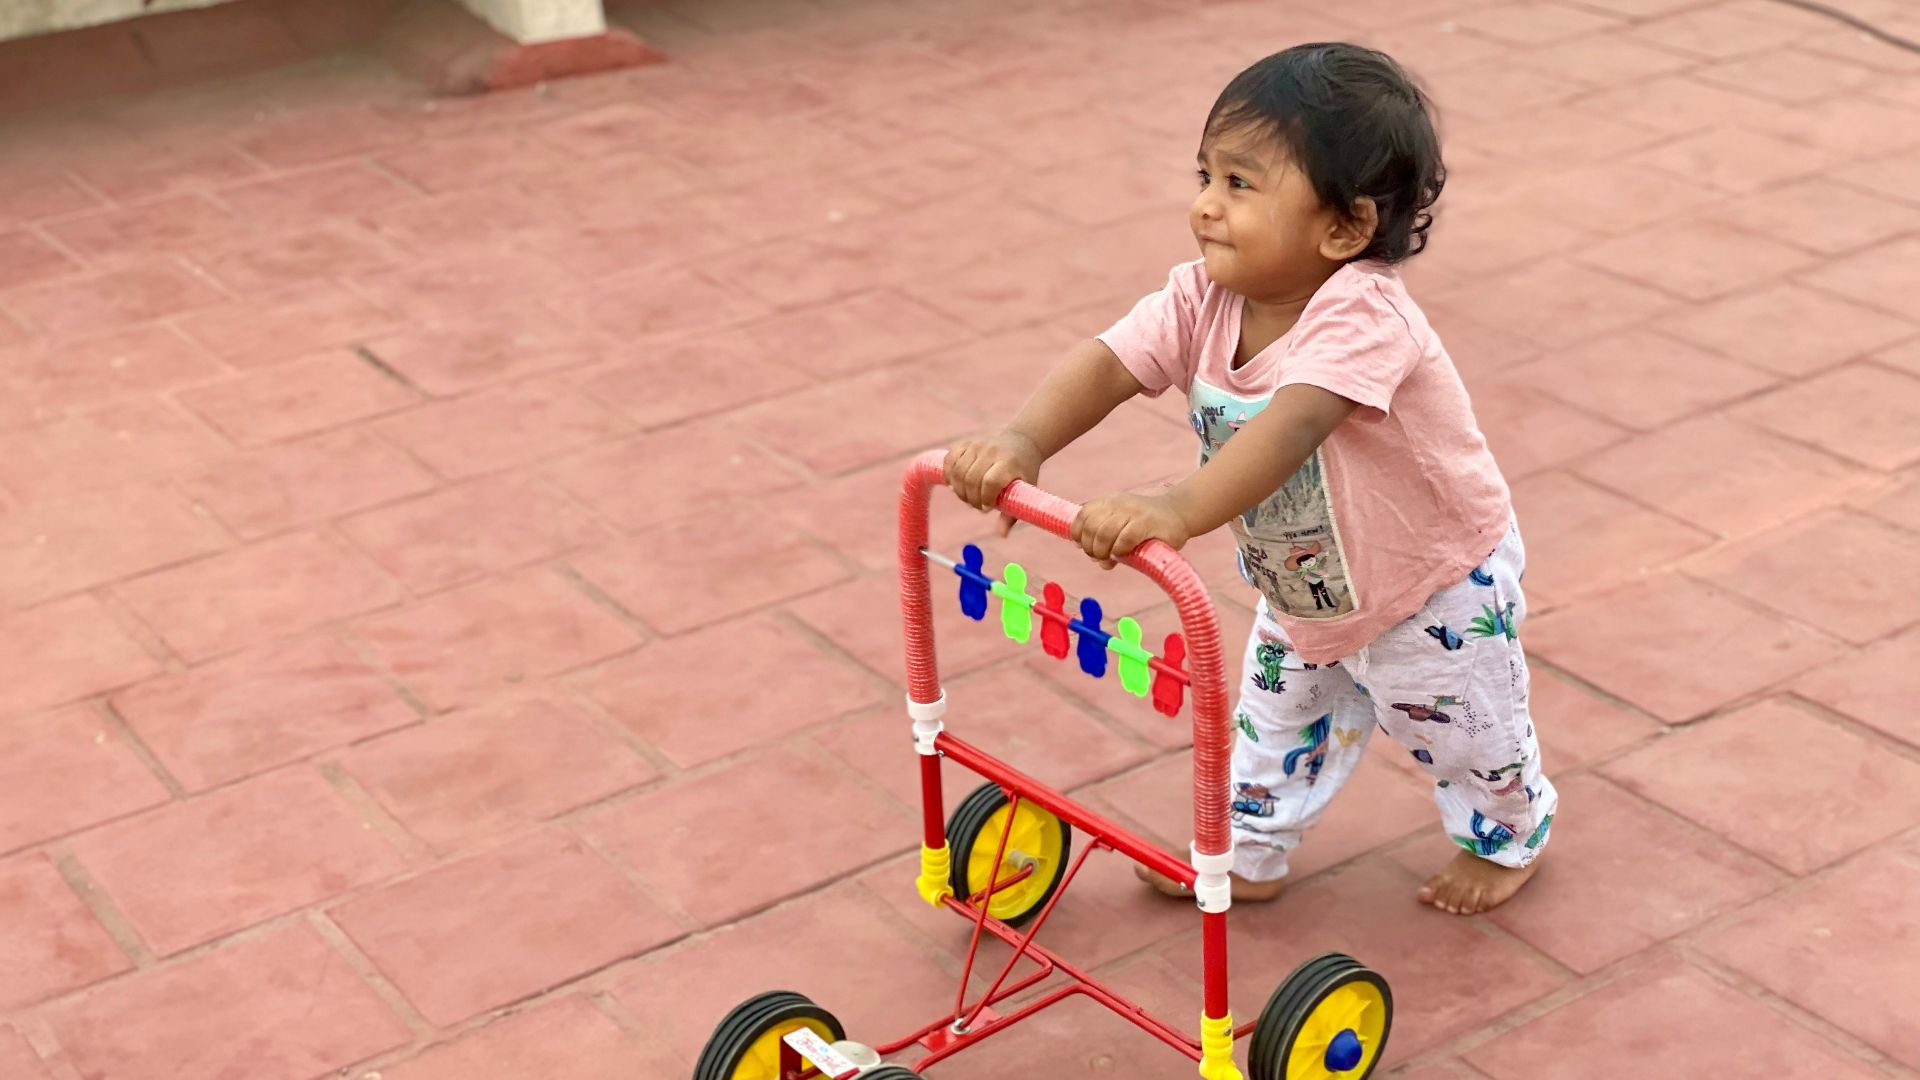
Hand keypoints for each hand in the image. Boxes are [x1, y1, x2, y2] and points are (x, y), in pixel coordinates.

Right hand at [944, 433, 1042, 535]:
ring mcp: (977, 445)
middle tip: (977, 505)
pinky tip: (956, 484)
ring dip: (959, 490)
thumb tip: (1001, 535)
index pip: (990, 481)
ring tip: (968, 496)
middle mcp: (991, 451)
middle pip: (971, 478)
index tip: (988, 507)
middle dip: (971, 498)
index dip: (985, 498)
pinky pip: (949, 460)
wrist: (1021, 442)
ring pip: (957, 471)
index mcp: (1008, 463)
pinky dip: (949, 475)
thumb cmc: (1023, 472)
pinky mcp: (965, 443)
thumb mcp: (1024, 492)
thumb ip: (1011, 515)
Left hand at [1071, 492, 1190, 567]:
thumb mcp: (1123, 526)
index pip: (1083, 515)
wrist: (1179, 514)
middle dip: (1091, 547)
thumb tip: (1094, 558)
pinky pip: (1124, 539)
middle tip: (1099, 558)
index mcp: (1109, 502)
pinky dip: (1119, 550)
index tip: (1084, 547)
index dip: (1079, 534)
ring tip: (1109, 559)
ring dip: (1102, 551)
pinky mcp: (1147, 523)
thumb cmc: (1148, 526)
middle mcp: (1118, 503)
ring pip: (1104, 533)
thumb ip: (1106, 539)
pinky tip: (1123, 555)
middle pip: (1091, 527)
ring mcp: (1133, 512)